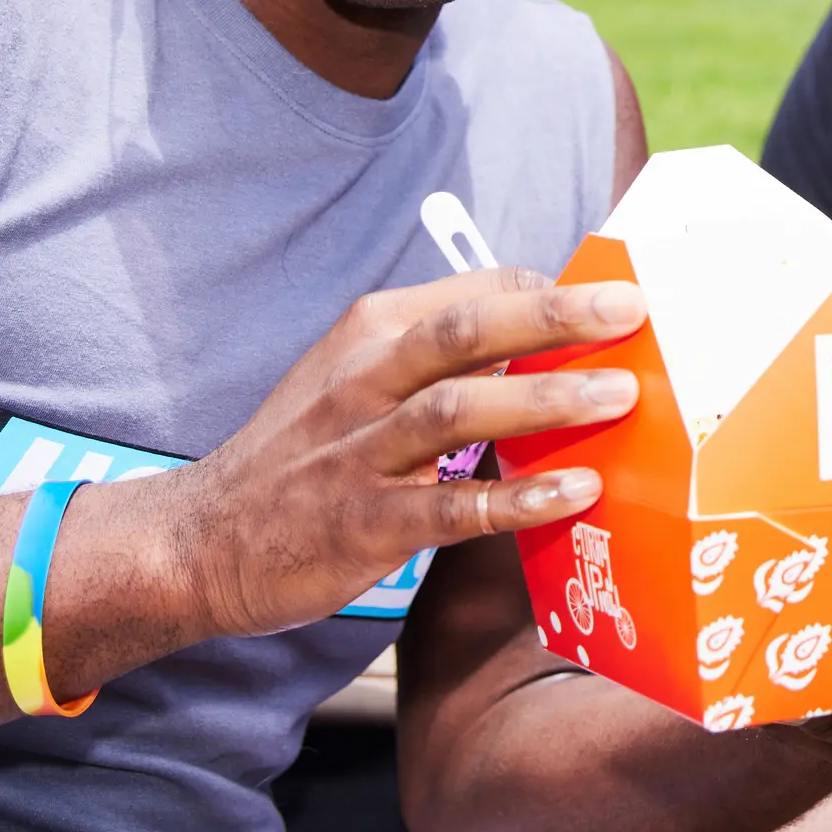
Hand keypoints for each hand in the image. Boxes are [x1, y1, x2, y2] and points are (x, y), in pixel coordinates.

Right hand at [155, 267, 644, 641]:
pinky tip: (574, 493)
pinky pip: (449, 507)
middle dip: (552, 317)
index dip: (547, 291)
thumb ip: (437, 355)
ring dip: (543, 401)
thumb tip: (543, 334)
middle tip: (631, 310)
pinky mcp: (362, 524)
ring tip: (620, 396)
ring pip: (457, 411)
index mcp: (370, 333)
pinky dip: (514, 498)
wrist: (201, 540)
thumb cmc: (305, 453)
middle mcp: (364, 381)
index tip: (617, 293)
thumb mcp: (356, 378)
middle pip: (465, 332)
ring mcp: (360, 453)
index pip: (471, 294)